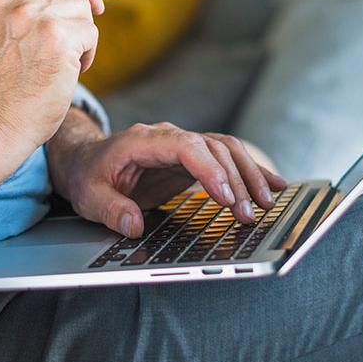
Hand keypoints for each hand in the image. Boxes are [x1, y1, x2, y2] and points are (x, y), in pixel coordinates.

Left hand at [59, 122, 287, 237]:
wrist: (87, 160)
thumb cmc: (89, 176)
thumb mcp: (89, 195)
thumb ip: (110, 209)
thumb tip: (133, 224)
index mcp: (143, 140)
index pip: (186, 146)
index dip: (209, 170)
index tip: (225, 198)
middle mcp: (168, 137)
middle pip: (213, 147)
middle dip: (236, 180)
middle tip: (249, 213)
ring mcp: (183, 146)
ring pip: (226, 149)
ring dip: (249, 175)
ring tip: (267, 204)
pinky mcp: (192, 159)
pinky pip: (226, 159)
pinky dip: (250, 171)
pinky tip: (274, 186)